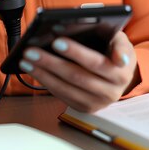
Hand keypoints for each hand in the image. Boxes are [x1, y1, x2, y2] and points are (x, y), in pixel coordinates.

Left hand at [19, 31, 139, 111]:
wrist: (120, 76)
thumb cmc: (115, 51)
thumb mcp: (120, 41)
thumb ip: (115, 40)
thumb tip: (108, 46)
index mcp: (122, 73)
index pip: (96, 62)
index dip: (77, 53)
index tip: (56, 41)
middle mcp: (111, 92)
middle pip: (76, 76)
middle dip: (51, 62)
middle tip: (32, 50)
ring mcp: (97, 103)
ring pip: (65, 88)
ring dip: (43, 73)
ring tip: (26, 59)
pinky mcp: (85, 108)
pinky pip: (62, 95)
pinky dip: (46, 82)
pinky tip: (34, 70)